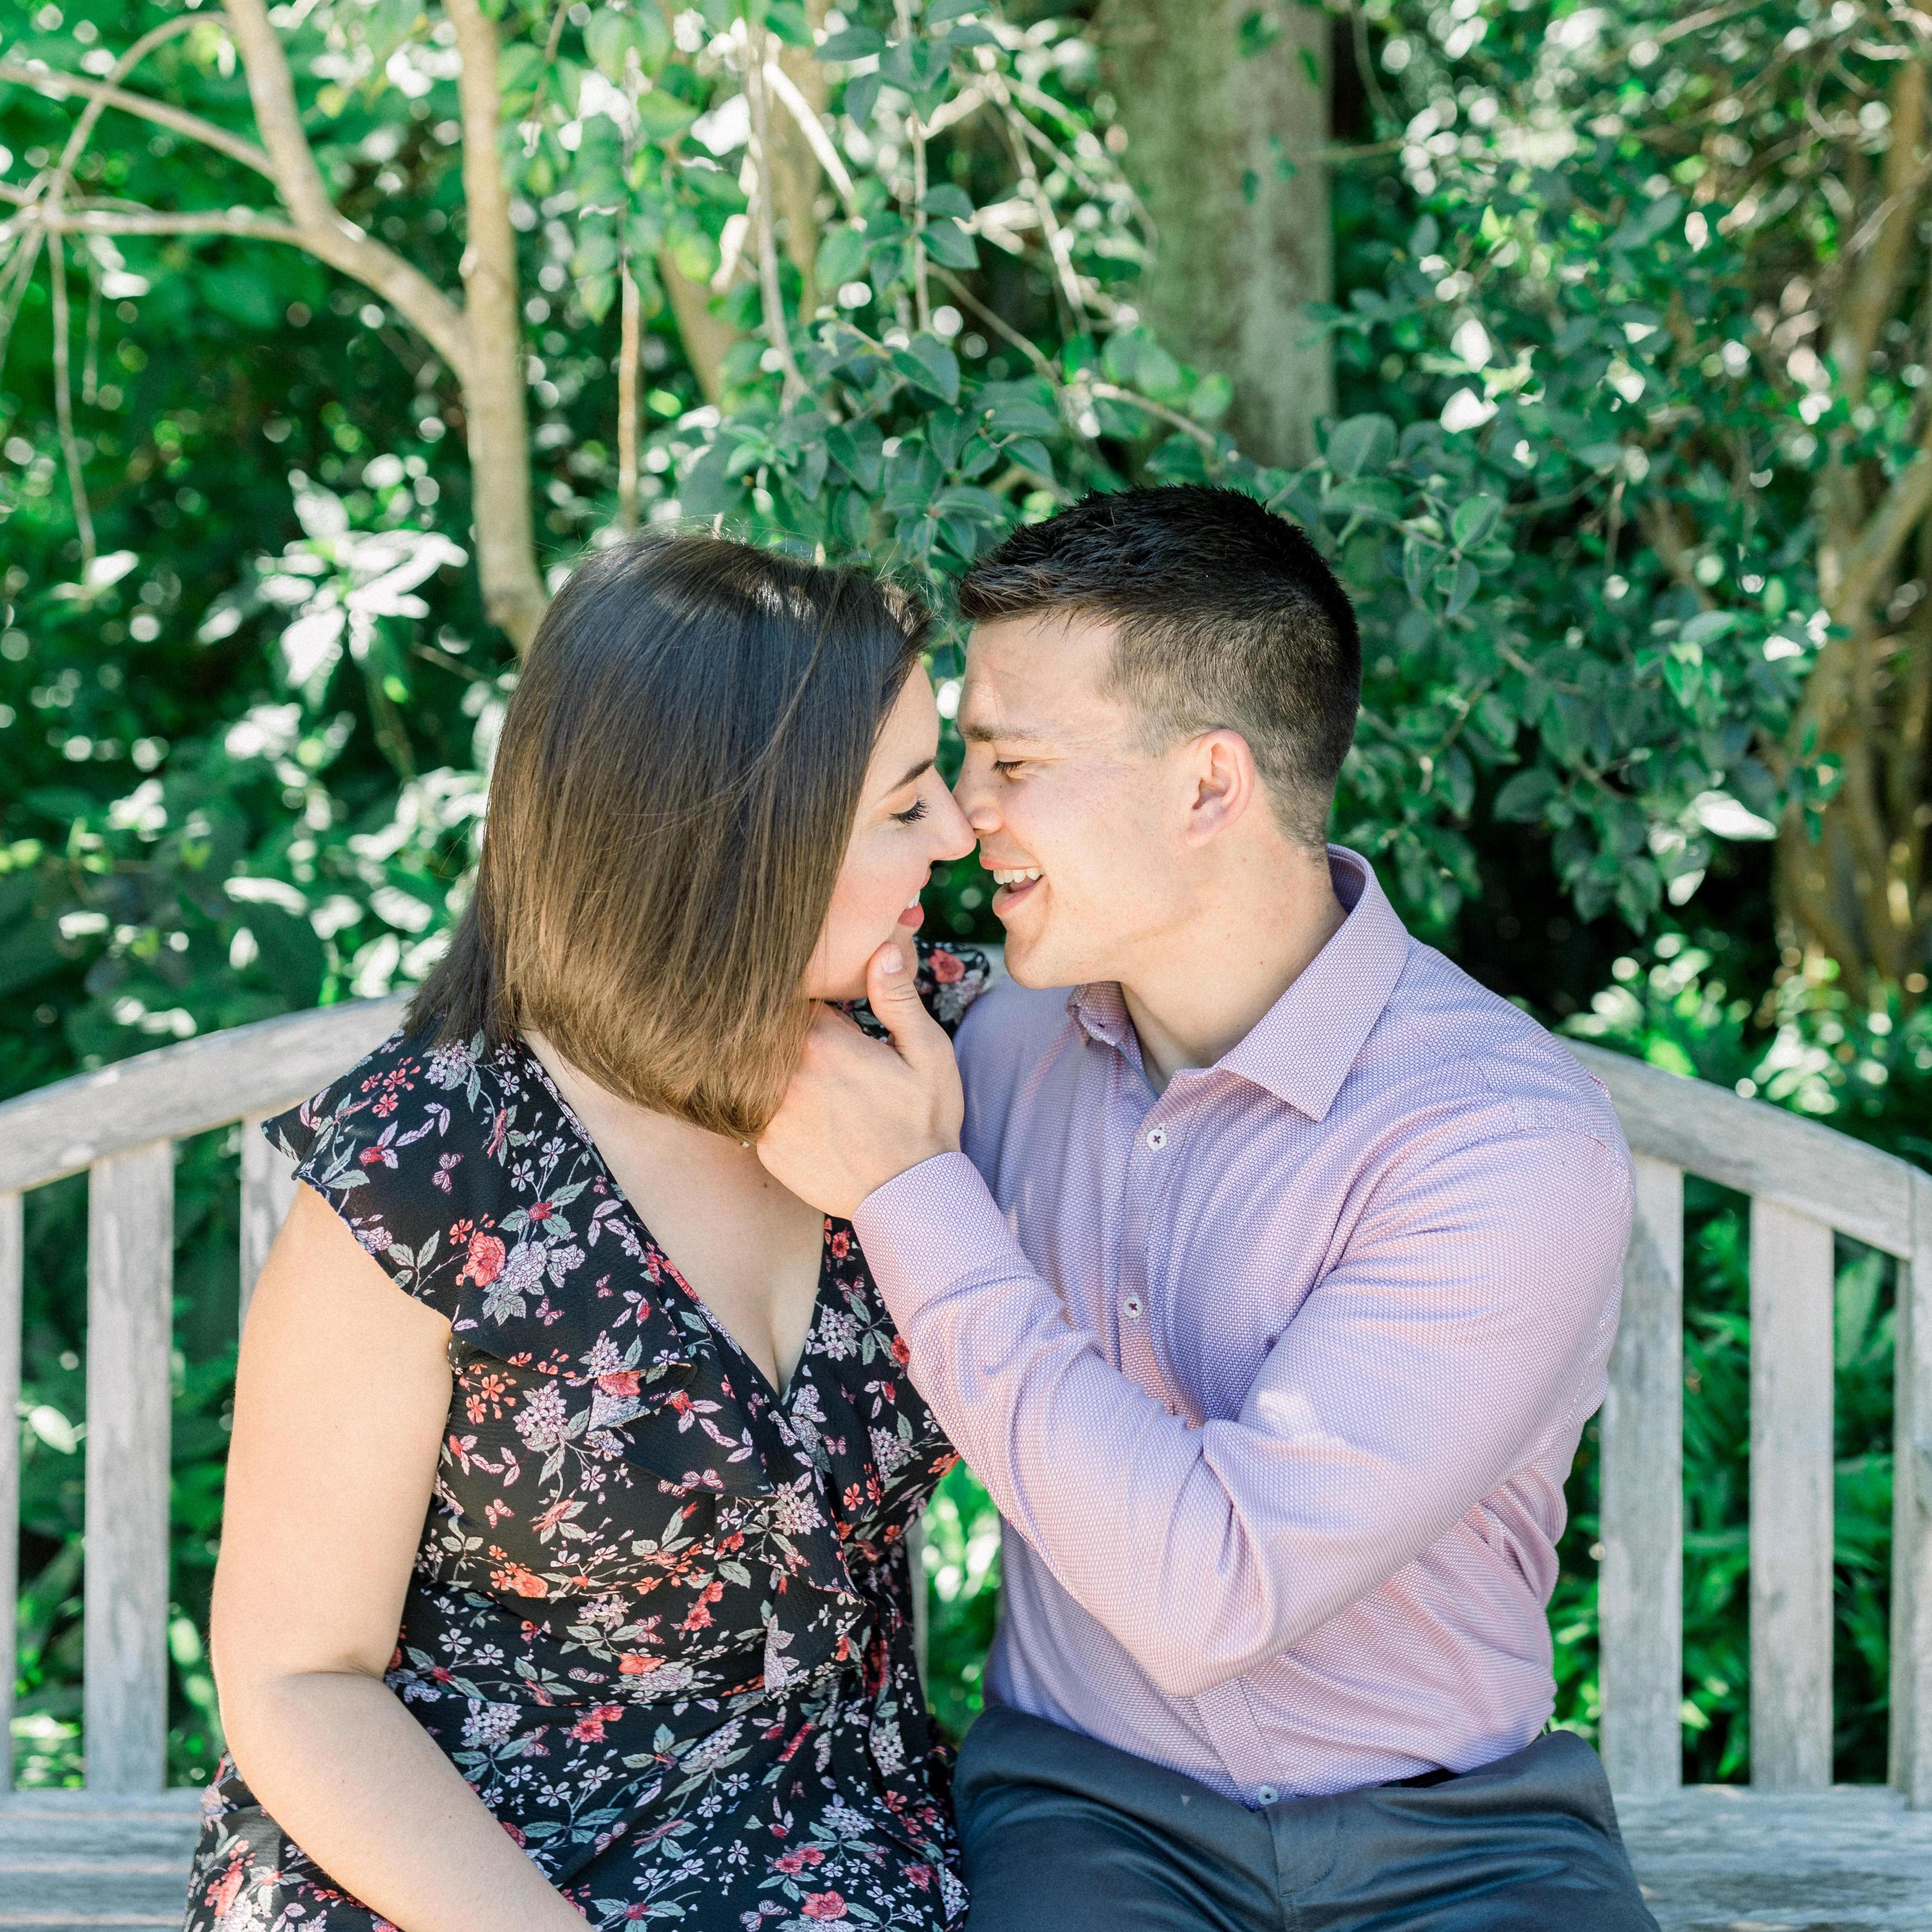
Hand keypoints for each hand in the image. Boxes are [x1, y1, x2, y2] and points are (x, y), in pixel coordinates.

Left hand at [758, 943, 962, 1218]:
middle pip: (766, 1034)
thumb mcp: (928, 1052)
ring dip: (774, 1071)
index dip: (807, 1000)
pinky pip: (754, 1113)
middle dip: (785, 1033)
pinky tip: (806, 1117)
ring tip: (813, 1085)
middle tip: (821, 1052)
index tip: (823, 1009)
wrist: (911, 1198)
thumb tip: (881, 948)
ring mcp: (770, 1115)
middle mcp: (786, 1076)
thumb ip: (898, 997)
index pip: (793, 998)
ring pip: (754, 1074)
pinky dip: (773, 1109)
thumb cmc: (925, 1121)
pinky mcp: (766, 1148)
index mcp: (823, 1041)